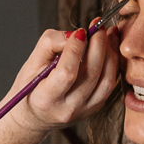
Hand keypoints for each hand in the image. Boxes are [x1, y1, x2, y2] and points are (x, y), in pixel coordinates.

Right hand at [2, 22, 120, 132]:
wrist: (34, 116)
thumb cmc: (30, 87)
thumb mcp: (31, 64)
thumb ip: (50, 44)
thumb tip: (75, 34)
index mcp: (46, 99)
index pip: (67, 72)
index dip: (76, 49)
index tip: (81, 30)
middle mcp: (68, 108)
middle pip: (91, 74)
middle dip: (98, 45)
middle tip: (99, 26)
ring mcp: (84, 111)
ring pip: (106, 80)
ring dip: (111, 53)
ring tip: (109, 33)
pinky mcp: (95, 108)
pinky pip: (110, 84)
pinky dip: (113, 64)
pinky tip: (110, 48)